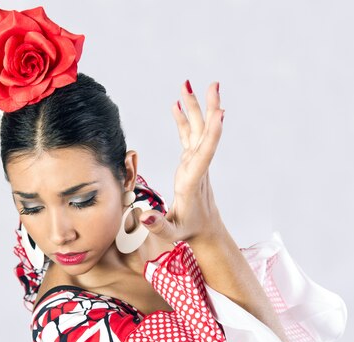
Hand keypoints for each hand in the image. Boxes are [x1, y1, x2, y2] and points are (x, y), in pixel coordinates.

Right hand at [140, 79, 224, 242]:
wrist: (206, 230)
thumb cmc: (188, 231)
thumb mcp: (171, 233)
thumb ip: (158, 225)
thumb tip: (145, 214)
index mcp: (193, 182)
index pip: (205, 155)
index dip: (213, 134)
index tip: (221, 113)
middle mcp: (197, 168)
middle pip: (205, 134)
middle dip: (208, 109)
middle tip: (213, 84)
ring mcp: (195, 164)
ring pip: (197, 131)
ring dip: (194, 108)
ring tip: (187, 84)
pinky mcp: (190, 163)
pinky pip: (189, 137)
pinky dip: (184, 120)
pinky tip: (177, 105)